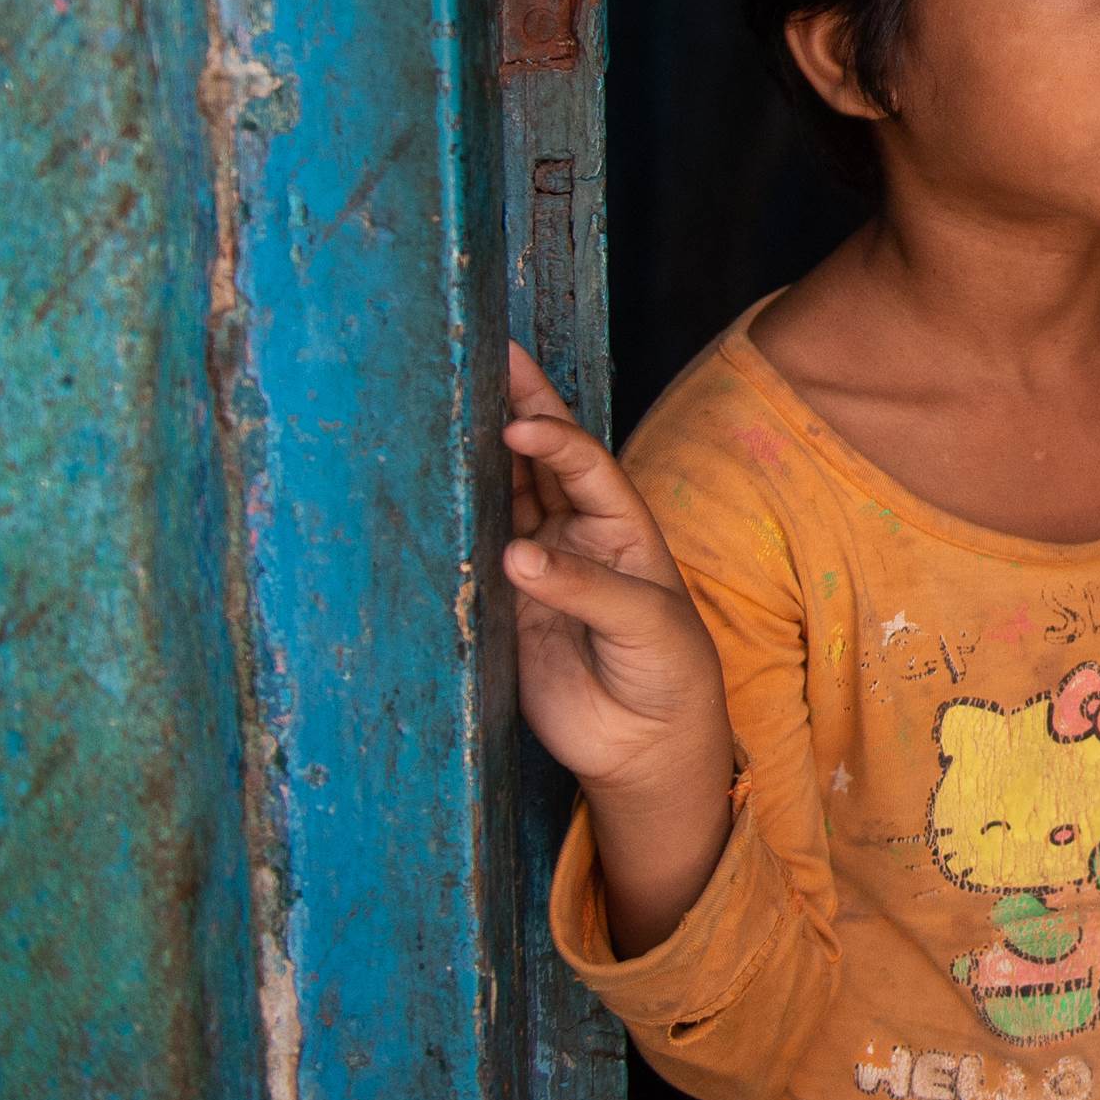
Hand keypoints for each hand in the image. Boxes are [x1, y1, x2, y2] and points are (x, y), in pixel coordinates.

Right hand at [502, 345, 730, 945]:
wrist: (646, 742)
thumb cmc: (668, 671)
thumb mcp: (644, 624)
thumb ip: (584, 587)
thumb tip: (516, 556)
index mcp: (623, 526)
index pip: (585, 466)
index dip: (553, 439)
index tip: (518, 424)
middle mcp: (577, 536)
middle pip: (542, 461)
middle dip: (517, 408)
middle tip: (487, 357)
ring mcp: (537, 567)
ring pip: (505, 497)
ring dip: (481, 456)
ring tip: (447, 405)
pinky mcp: (505, 605)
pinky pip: (475, 555)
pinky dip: (456, 523)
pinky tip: (431, 487)